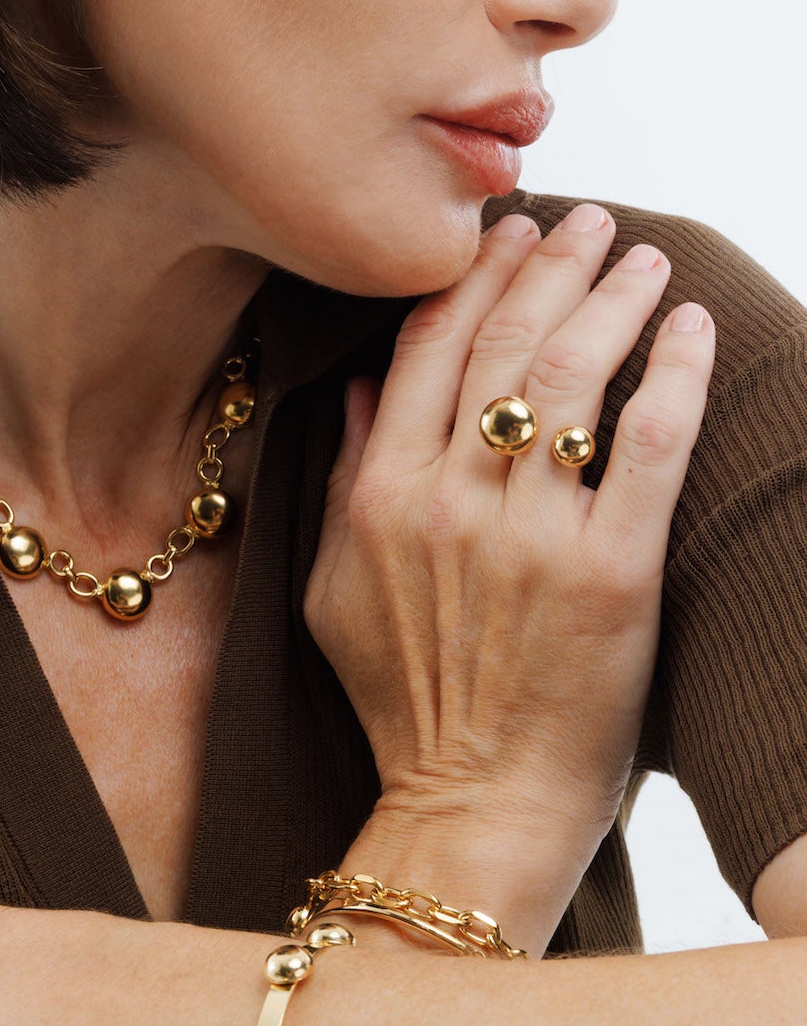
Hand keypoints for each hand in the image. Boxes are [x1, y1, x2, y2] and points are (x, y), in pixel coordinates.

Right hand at [303, 205, 714, 857]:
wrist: (473, 802)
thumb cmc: (404, 703)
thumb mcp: (336, 589)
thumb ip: (345, 479)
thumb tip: (361, 385)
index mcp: (381, 497)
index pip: (429, 348)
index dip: (473, 276)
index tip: (507, 234)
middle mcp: (451, 504)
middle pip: (505, 345)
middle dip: (551, 267)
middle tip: (592, 223)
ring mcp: (532, 538)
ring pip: (572, 381)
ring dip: (613, 303)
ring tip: (645, 261)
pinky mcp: (613, 576)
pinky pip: (651, 447)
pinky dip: (674, 376)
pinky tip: (690, 331)